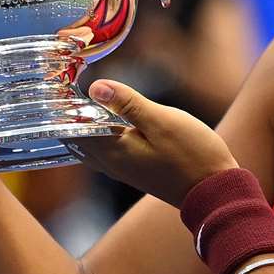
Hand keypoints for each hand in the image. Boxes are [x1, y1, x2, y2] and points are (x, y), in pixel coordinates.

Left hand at [71, 79, 237, 207]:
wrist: (214, 190)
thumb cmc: (193, 155)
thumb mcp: (162, 121)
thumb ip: (128, 104)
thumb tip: (95, 87)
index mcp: (113, 151)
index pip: (72, 128)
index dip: (62, 106)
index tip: (58, 83)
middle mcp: (112, 164)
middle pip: (76, 138)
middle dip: (68, 115)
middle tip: (64, 87)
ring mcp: (124, 169)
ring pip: (90, 146)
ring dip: (82, 126)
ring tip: (81, 102)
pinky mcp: (136, 170)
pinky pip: (105, 151)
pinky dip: (98, 135)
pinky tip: (107, 122)